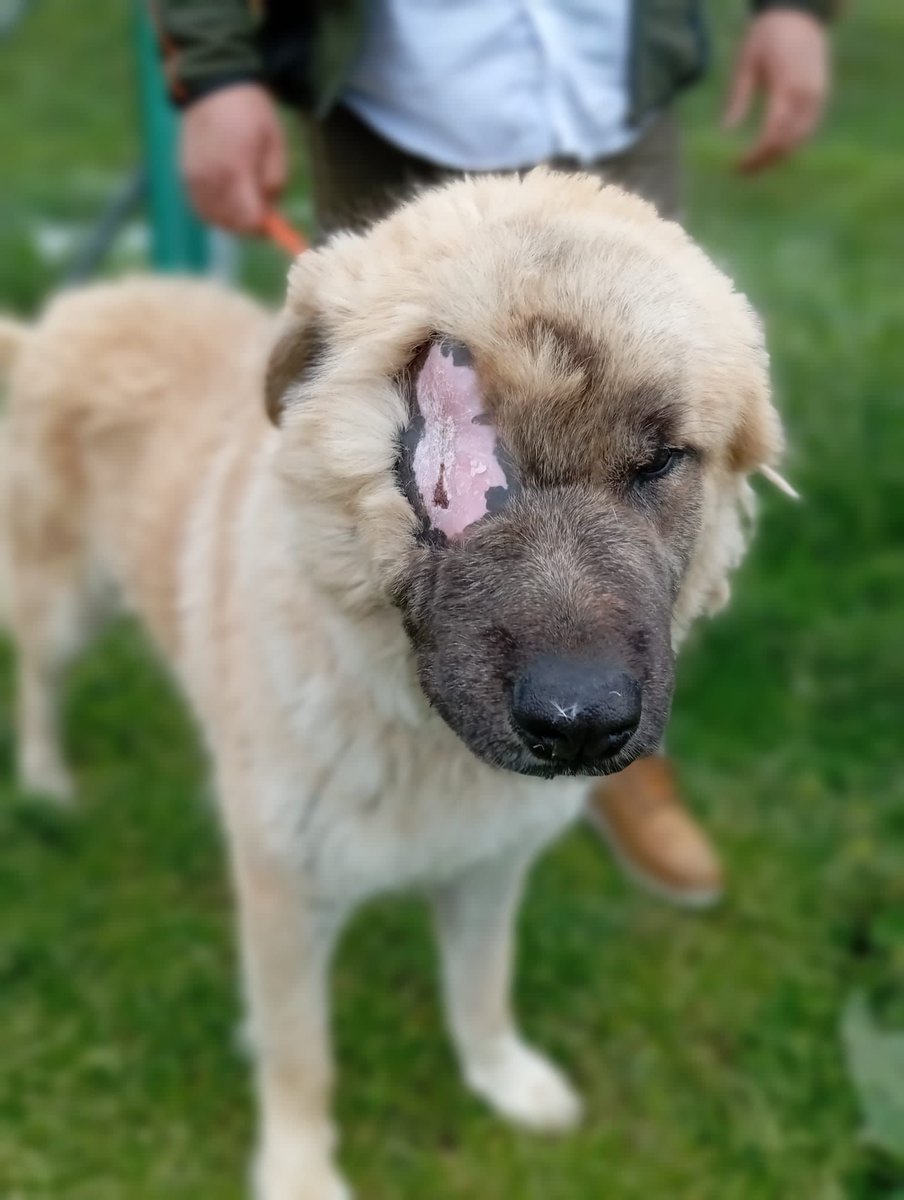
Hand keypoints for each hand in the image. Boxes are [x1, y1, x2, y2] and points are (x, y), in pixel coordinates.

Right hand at [181, 84, 287, 232]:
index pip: (249, 220)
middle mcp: (209, 178)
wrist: (213, 86)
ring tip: (244, 200)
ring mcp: (193, 178)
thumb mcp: (275, 142)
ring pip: (215, 219)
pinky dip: (215, 210)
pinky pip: (200, 207)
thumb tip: (271, 210)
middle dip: (249, 224)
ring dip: (232, 218)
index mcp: (235, 169)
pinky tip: (227, 197)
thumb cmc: (250, 112)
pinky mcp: (184, 176)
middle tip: (262, 212)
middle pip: (231, 224)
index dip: (265, 226)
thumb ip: (276, 180)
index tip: (275, 222)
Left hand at [723, 9, 829, 173]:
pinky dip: (790, 144)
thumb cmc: (766, 37)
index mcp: (785, 84)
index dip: (756, 155)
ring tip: (755, 165)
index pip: (773, 131)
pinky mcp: (822, 97)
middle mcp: (806, 93)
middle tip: (742, 172)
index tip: (738, 167)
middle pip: (788, 141)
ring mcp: (818, 96)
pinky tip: (772, 151)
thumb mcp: (745, 63)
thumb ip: (737, 98)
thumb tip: (725, 131)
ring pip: (800, 140)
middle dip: (765, 161)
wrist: (800, 14)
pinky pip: (808, 129)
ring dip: (778, 157)